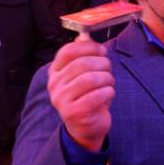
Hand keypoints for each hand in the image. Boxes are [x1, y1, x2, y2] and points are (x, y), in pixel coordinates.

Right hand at [48, 38, 113, 152]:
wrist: (85, 127)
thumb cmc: (88, 96)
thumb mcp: (83, 75)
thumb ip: (82, 56)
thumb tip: (83, 37)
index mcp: (55, 72)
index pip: (68, 51)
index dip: (89, 47)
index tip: (102, 51)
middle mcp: (55, 85)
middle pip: (83, 63)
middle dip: (103, 64)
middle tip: (108, 70)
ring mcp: (62, 100)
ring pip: (91, 79)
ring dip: (107, 79)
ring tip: (108, 83)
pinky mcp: (74, 113)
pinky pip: (97, 95)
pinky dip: (108, 92)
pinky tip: (108, 94)